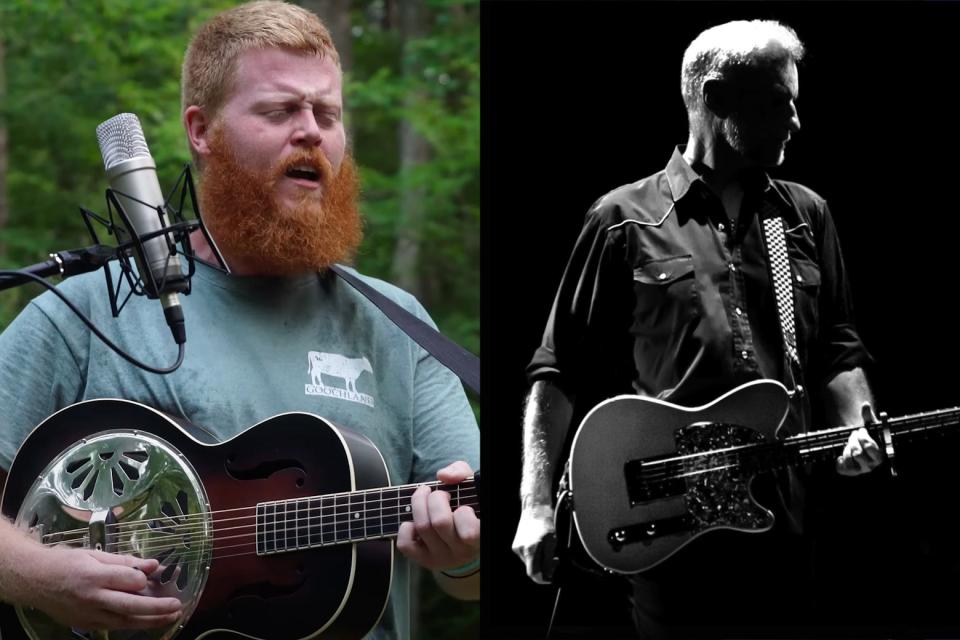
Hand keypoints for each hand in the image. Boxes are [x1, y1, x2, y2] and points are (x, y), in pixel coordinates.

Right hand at [23, 545, 181, 629]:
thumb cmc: (67, 563)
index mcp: (94, 576)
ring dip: (150, 621)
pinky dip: (132, 624)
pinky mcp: (85, 625)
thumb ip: (126, 561)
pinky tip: (147, 621)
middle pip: (129, 607)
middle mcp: (91, 598)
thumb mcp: (96, 555)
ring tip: (171, 617)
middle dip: (156, 608)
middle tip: (176, 606)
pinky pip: (113, 626)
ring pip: (124, 622)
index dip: (144, 578)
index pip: (128, 581)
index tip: (154, 573)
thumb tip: (153, 565)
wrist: (35, 581)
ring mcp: (88, 615)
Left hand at [396, 461, 479, 570]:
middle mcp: (461, 552)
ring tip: (425, 498)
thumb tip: (443, 475)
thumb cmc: (468, 508)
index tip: (462, 505)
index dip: (463, 513)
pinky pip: (406, 544)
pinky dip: (406, 528)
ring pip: (423, 527)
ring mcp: (441, 558)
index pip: (468, 532)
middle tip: (440, 495)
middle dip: (436, 499)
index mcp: (478, 537)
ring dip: (419, 504)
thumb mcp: (471, 488)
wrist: (462, 537)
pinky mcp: (423, 560)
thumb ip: (461, 473)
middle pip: (440, 522)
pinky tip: (415, 522)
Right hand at [511, 502, 555, 583]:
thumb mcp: (552, 542)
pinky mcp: (516, 544)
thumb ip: (549, 561)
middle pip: (531, 569)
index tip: (550, 579)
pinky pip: (526, 556)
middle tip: (555, 562)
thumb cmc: (545, 522)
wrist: (535, 508)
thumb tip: (548, 574)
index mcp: (530, 550)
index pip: (533, 574)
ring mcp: (517, 547)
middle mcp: (521, 550)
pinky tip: (541, 547)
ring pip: (529, 562)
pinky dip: (534, 555)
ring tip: (549, 552)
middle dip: (544, 569)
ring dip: (540, 561)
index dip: (543, 579)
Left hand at [836, 402, 882, 475]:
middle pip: (857, 452)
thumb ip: (868, 416)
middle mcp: (872, 465)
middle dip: (853, 441)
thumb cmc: (869, 436)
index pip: (869, 447)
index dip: (862, 437)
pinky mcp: (851, 472)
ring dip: (847, 448)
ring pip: (849, 458)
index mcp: (880, 454)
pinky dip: (840, 461)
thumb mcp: (870, 426)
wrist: (861, 446)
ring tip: (850, 445)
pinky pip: (842, 468)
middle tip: (854, 436)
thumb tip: (865, 405)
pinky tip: (842, 456)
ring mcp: (861, 470)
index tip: (861, 431)